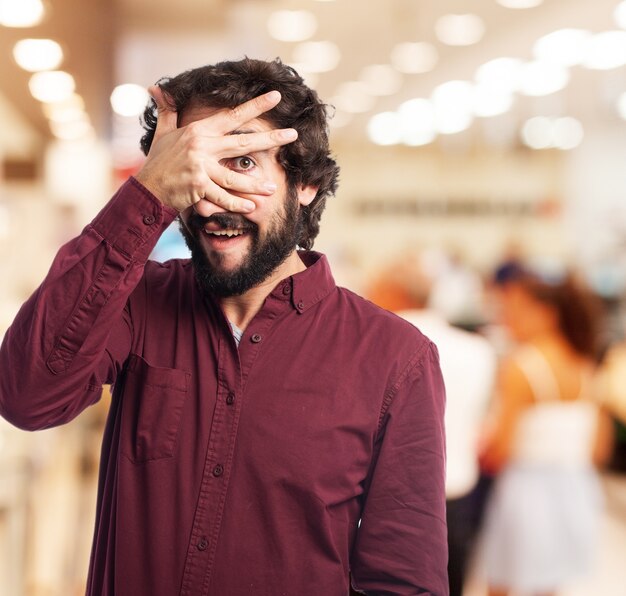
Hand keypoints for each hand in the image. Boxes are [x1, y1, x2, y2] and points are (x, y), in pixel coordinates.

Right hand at [134, 86, 297, 212]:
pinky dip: (236, 204)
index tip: (276, 97)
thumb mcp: (163, 133)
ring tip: (272, 188)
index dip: (255, 106)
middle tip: (293, 134)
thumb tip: (155, 88)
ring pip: (234, 177)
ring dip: (254, 184)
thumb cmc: (158, 162)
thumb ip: (167, 111)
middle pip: (242, 143)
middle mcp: (202, 147)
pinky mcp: (198, 187)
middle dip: (270, 138)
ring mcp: (200, 168)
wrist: (146, 188)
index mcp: (199, 131)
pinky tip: (251, 208)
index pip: (232, 116)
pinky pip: (222, 197)